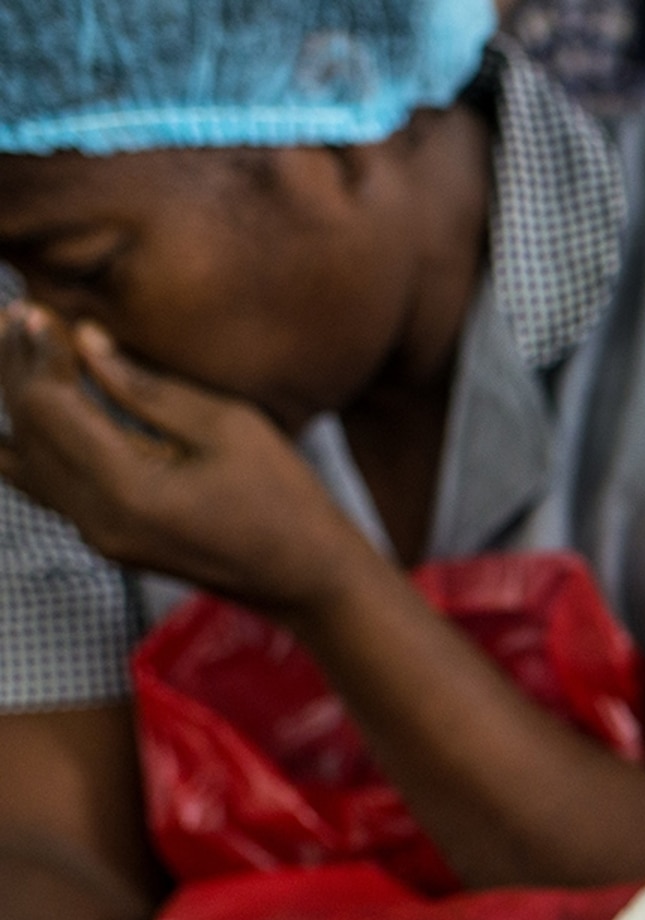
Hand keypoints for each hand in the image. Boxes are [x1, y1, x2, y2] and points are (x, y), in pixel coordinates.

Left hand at [0, 301, 366, 615]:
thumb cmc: (289, 502)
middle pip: (27, 431)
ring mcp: (98, 537)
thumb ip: (151, 387)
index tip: (36, 308)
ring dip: (18, 401)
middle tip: (20, 315)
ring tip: (22, 351)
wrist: (311, 581)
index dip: (39, 354)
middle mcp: (99, 520)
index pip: (50, 408)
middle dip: (19, 368)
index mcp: (130, 491)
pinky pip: (44, 484)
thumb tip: (87, 340)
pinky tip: (38, 404)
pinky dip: (32, 438)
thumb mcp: (231, 429)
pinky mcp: (105, 539)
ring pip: (24, 458)